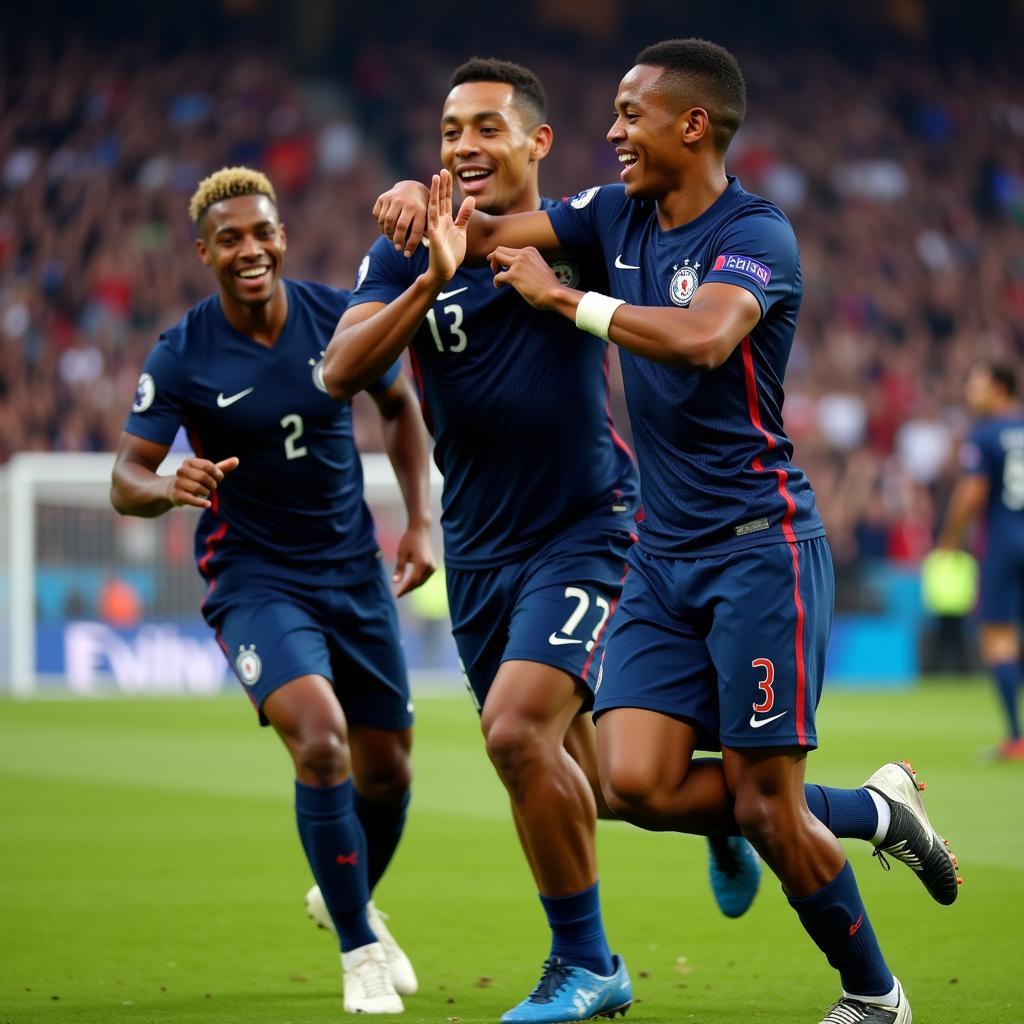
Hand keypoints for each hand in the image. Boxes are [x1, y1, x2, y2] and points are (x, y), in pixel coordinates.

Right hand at [166, 456, 238, 508]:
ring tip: (204, 492)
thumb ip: (222, 467)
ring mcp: (178, 483)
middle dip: (212, 483)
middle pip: (203, 476)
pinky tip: (208, 504)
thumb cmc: (195, 479)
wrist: (174, 490)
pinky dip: (202, 503)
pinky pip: (191, 499)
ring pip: (198, 488)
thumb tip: (237, 460)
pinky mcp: (177, 495)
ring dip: (206, 492)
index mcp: (189, 462)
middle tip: (212, 487)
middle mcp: (181, 470)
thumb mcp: (208, 472)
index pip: (208, 466)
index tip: (219, 478)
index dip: (217, 473)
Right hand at [373, 180, 429, 255]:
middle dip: (397, 240)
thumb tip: (410, 252)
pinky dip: (379, 224)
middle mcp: (407, 203)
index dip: (411, 245)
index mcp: (420, 210)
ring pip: (386, 221)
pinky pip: (377, 215)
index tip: (407, 255)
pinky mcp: (383, 197)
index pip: (415, 231)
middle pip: (399, 226)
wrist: (412, 188)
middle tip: (397, 247)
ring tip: (391, 237)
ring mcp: (394, 199)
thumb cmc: (421, 210)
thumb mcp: (427, 218)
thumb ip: (423, 233)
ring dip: (387, 233)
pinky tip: (385, 226)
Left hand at [392, 523, 436, 596]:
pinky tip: (410, 583)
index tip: (397, 595)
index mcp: (422, 564)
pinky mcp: (433, 566)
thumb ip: (399, 569)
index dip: (405, 589)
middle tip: (399, 594)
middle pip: (418, 583)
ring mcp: (433, 567)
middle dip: (409, 589)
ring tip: (403, 590)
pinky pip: (424, 577)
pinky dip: (417, 581)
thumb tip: (395, 582)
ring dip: (413, 586)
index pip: (413, 581)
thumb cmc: (409, 540)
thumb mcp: (401, 554)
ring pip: (422, 581)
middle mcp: (430, 567)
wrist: (421, 531)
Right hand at [425, 169, 474, 283]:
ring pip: (435, 205)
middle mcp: (439, 222)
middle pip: (440, 199)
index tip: (447, 173)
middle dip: (442, 185)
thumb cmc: (452, 253)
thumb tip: (470, 199)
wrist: (445, 270)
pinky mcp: (434, 236)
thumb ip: (464, 215)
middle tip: (443, 170)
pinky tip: (433, 198)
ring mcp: (435, 228)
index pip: (446, 200)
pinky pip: (432, 220)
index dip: (447, 187)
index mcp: (446, 220)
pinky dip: (433, 209)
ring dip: (435, 192)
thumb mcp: (461, 231)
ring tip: (436, 177)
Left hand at [488, 246, 561, 309]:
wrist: (555, 294)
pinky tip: (500, 287)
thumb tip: (513, 270)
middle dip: (494, 259)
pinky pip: (497, 276)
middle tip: (496, 271)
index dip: (503, 258)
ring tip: (500, 279)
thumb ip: (527, 265)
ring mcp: (518, 263)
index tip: (504, 268)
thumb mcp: (538, 268)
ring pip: (496, 257)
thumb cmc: (548, 286)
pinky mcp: (514, 275)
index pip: (509, 249)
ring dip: (494, 268)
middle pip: (499, 249)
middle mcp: (523, 254)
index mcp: (530, 251)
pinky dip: (497, 282)